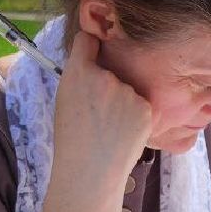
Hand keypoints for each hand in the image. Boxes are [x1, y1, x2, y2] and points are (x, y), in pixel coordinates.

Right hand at [49, 31, 152, 199]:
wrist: (89, 172)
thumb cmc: (72, 139)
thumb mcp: (65, 100)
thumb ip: (80, 76)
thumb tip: (94, 60)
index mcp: (78, 72)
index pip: (87, 39)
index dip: (89, 45)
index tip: (92, 48)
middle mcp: (105, 76)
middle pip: (110, 67)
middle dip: (106, 81)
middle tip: (95, 111)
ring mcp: (128, 92)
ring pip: (127, 87)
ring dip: (122, 100)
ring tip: (109, 127)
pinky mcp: (145, 108)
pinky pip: (140, 103)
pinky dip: (134, 115)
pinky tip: (122, 132)